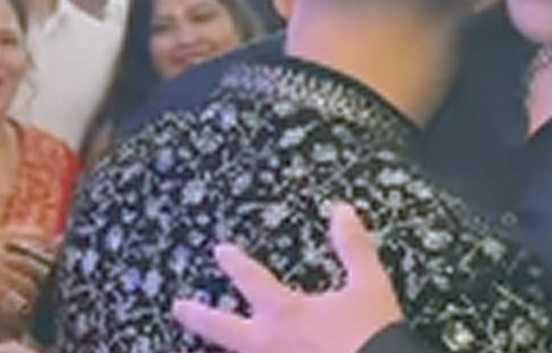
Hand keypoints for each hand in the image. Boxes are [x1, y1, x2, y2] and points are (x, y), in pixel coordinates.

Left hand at [173, 204, 402, 352]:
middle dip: (198, 316)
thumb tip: (342, 211)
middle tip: (178, 306)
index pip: (251, 281)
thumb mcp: (369, 285)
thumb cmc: (372, 336)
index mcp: (286, 314)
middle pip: (222, 329)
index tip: (220, 251)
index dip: (234, 263)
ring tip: (204, 343)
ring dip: (221, 345)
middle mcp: (270, 345)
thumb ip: (353, 247)